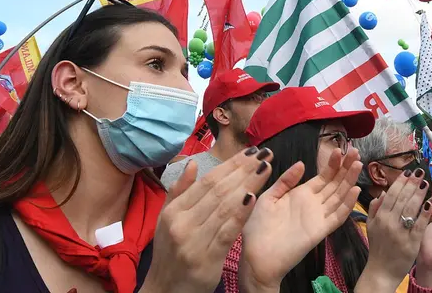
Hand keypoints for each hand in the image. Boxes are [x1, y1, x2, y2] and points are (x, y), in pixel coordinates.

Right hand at [143, 147, 273, 292]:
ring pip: (225, 207)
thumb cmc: (170, 253)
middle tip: (264, 154)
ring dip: (248, 185)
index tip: (250, 152)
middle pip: (218, 191)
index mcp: (174, 212)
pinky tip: (254, 198)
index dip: (230, 165)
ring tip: (265, 169)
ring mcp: (194, 241)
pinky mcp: (207, 258)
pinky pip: (227, 231)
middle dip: (244, 170)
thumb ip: (179, 192)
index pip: (207, 182)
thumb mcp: (166, 221)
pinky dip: (241, 213)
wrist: (166, 291)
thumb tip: (192, 164)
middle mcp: (182, 223)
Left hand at [239, 148, 362, 290]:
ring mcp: (319, 217)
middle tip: (355, 151)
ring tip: (357, 164)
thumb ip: (285, 181)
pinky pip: (337, 216)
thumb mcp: (269, 197)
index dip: (332, 163)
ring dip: (349, 181)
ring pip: (339, 196)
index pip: (323, 176)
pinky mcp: (320, 230)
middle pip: (335, 183)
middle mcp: (313, 203)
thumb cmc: (258, 227)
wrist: (256, 255)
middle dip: (345, 167)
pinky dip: (347, 204)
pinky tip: (354, 190)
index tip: (340, 148)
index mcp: (301, 194)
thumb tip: (302, 164)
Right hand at [359, 168, 430, 289]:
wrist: (381, 271)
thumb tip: (381, 193)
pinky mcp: (412, 242)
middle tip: (420, 172)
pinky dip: (425, 214)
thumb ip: (374, 209)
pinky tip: (430, 204)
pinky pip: (420, 224)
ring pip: (412, 208)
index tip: (408, 172)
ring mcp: (401, 232)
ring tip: (426, 183)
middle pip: (403, 198)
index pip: (391, 194)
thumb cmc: (377, 248)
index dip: (400, 182)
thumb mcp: (370, 227)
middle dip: (412, 183)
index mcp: (379, 217)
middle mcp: (389, 222)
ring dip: (420, 194)